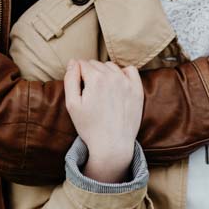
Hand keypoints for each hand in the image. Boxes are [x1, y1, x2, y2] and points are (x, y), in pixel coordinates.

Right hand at [64, 59, 143, 182]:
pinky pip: (130, 70)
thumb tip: (73, 62)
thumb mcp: (72, 105)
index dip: (77, 75)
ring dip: (104, 73)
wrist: (113, 145)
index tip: (79, 89)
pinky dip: (123, 73)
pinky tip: (117, 85)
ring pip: (111, 66)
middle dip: (90, 73)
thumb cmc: (90, 127)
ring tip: (102, 91)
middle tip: (89, 93)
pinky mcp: (137, 89)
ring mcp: (127, 82)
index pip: (82, 64)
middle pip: (96, 64)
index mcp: (96, 78)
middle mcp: (113, 76)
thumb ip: (70, 79)